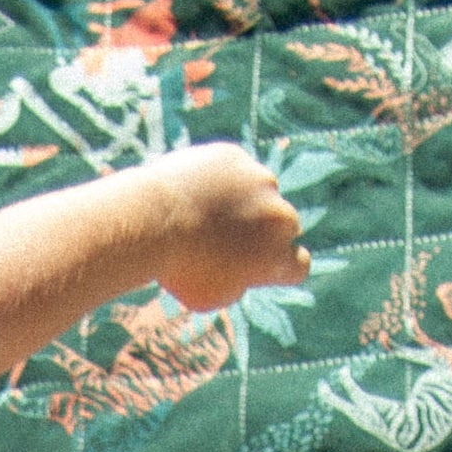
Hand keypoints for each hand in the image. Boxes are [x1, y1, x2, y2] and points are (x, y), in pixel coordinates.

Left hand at [142, 143, 309, 312]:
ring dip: (243, 200)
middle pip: (284, 223)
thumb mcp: (211, 296)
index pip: (299, 263)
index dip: (280, 265)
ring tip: (205, 212)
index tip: (261, 263)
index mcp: (278, 257)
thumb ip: (239, 280)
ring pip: (260, 191)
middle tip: (229, 236)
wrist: (153, 221)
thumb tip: (243, 269)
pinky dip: (218, 178)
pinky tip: (194, 191)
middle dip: (264, 229)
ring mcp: (259, 180)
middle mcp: (279, 216)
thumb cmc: (179, 269)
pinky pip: (232, 168)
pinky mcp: (233, 156)